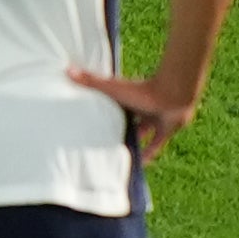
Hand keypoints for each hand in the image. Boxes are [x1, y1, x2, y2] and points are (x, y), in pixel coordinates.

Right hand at [67, 62, 201, 161]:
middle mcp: (141, 108)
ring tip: (117, 156)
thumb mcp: (112, 88)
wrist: (171, 95)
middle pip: (127, 121)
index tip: (93, 121)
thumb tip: (67, 70)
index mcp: (128, 98)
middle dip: (118, 129)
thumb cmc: (141, 91)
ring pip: (141, 134)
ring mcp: (154, 119)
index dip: (106, 112)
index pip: (114, 106)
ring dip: (132, 143)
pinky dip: (148, 156)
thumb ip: (91, 81)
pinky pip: (155, 146)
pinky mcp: (165, 130)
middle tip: (103, 142)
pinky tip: (138, 167)